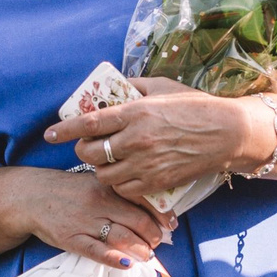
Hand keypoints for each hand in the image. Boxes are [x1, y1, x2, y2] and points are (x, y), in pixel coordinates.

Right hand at [17, 168, 177, 268]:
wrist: (31, 197)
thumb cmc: (68, 191)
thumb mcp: (94, 183)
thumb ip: (119, 194)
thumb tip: (151, 211)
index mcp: (106, 186)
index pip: (142, 200)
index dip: (161, 215)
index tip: (171, 225)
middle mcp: (98, 202)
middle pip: (137, 221)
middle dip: (153, 236)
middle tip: (158, 243)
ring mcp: (84, 222)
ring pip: (121, 238)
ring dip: (140, 250)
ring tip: (147, 256)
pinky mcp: (71, 239)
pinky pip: (97, 251)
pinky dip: (114, 259)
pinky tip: (126, 264)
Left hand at [45, 77, 250, 200]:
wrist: (227, 133)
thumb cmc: (195, 106)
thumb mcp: (162, 87)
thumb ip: (133, 87)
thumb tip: (112, 88)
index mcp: (135, 112)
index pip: (88, 123)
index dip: (64, 130)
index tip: (50, 135)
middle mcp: (136, 139)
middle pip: (91, 152)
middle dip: (83, 150)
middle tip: (87, 146)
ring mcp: (146, 163)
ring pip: (104, 175)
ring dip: (100, 169)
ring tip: (107, 161)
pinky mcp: (157, 182)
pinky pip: (124, 189)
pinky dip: (119, 184)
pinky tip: (124, 174)